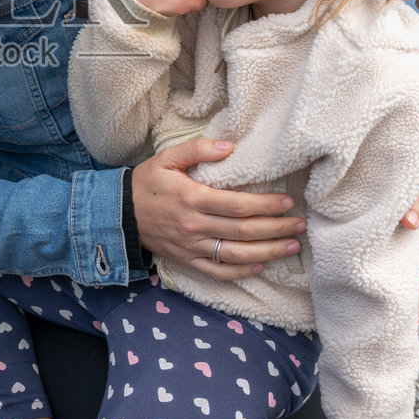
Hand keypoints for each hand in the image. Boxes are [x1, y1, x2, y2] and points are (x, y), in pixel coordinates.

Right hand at [131, 138, 306, 281]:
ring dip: (268, 252)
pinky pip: (218, 271)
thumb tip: (229, 147)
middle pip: (243, 231)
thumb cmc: (147, 183)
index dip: (265, 205)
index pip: (238, 205)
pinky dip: (241, 271)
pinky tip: (260, 265)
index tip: (287, 202)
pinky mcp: (187, 261)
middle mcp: (195, 226)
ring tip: (292, 246)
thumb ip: (197, 149)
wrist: (118, 214)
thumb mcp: (167, 158)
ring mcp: (192, 247)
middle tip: (300, 225)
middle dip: (276, 229)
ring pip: (236, 254)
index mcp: (192, 199)